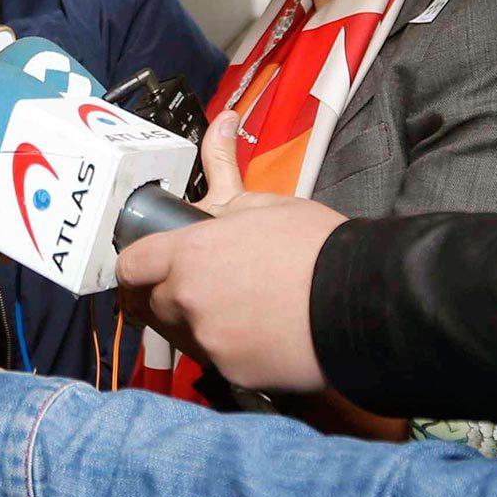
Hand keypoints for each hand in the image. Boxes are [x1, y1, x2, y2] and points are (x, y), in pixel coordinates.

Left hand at [113, 111, 344, 391]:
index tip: (146, 267)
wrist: (365, 300)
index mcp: (188, 252)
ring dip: (195, 321)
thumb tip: (222, 124)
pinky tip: (259, 332)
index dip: (137, 265)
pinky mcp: (232, 372)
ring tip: (237, 308)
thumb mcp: (264, 200)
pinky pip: (215, 359)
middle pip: (152, 303)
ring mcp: (208, 340)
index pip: (131, 267)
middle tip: (204, 285)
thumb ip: (225, 169)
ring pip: (180, 334)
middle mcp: (187, 299)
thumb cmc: (317, 248)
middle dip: (170, 293)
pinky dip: (229, 348)